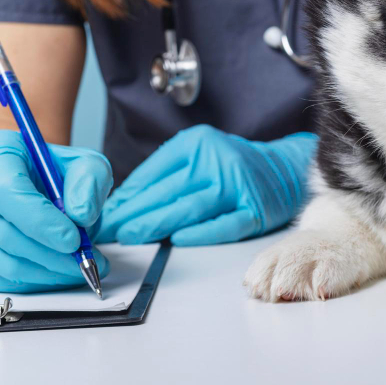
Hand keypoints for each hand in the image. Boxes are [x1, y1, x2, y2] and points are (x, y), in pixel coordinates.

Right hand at [0, 130, 112, 291]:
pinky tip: (52, 274)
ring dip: (41, 273)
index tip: (74, 240)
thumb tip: (81, 215)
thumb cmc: (52, 169)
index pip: (6, 192)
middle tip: (85, 263)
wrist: (24, 176)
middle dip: (48, 255)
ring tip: (75, 269)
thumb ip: (89, 180)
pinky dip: (26, 283)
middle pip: (1, 232)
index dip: (40, 221)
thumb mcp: (83, 162)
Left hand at [96, 125, 316, 245]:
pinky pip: (224, 224)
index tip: (101, 214)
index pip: (154, 173)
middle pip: (168, 190)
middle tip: (105, 230)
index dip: (125, 196)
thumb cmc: (232, 167)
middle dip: (132, 212)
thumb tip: (120, 205)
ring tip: (129, 235)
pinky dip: (201, 232)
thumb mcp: (197, 157)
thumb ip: (163, 177)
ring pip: (190, 206)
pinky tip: (177, 239)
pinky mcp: (255, 210)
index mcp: (198, 144)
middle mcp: (218, 161)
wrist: (283, 169)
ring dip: (156, 223)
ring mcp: (238, 186)